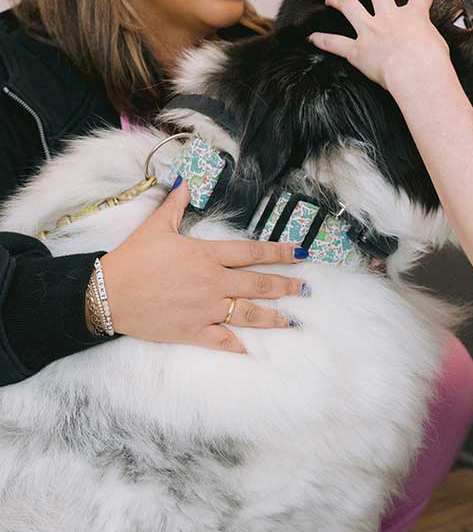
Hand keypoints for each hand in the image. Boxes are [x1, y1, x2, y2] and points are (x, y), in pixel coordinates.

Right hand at [93, 180, 306, 352]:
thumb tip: (186, 182)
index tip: (301, 253)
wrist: (108, 294)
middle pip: (258, 284)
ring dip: (273, 318)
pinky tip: (252, 349)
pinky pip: (221, 340)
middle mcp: (212, 283)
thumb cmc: (133, 258)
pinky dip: (238, 345)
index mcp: (207, 255)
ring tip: (291, 321)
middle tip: (305, 289)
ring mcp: (205, 310)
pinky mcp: (192, 332)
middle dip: (286, 286)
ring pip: (247, 314)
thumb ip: (176, 204)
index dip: (280, 252)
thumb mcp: (156, 226)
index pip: (252, 252)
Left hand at [308, 0, 449, 90]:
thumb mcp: (441, 45)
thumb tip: (435, 49)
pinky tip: (312, 37)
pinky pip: (335, 43)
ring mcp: (371, 31)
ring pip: (349, 5)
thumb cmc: (433, 63)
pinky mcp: (358, 50)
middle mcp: (389, 17)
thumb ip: (432, 39)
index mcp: (414, 15)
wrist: (417, 72)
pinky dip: (322, 40)